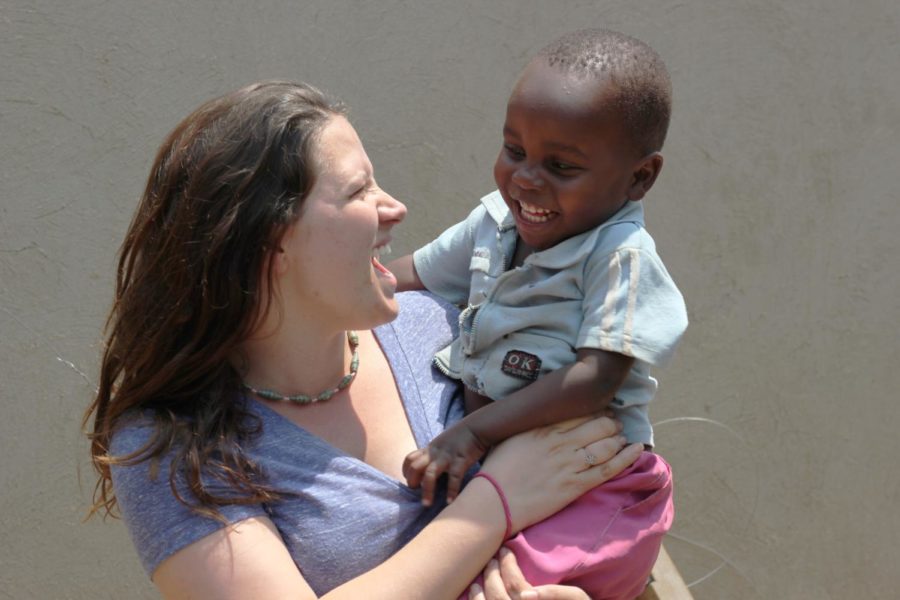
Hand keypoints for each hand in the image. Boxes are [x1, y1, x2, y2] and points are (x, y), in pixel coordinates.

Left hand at [403, 422, 488, 505]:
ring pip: (430, 474)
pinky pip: (453, 477)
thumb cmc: (461, 437)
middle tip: (416, 492)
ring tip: (426, 504)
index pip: (409, 459)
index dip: (406, 472)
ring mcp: (446, 457)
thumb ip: (435, 454)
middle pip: (414, 467)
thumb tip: (430, 468)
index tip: (411, 483)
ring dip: (427, 490)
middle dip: (412, 481)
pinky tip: (450, 501)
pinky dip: (451, 490)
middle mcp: (435, 453)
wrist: (477, 427)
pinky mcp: (460, 460)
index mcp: (430, 449)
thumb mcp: (443, 443)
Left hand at [466, 548, 588, 599]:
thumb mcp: (578, 598)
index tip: (505, 550)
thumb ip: (556, 593)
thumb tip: (528, 591)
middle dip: (491, 573)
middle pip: (496, 595)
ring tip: (478, 581)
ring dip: (479, 594)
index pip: (514, 584)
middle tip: (493, 559)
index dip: (507, 564)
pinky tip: (477, 598)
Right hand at [479, 415, 641, 533]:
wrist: (494, 501)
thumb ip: (528, 425)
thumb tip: (536, 417)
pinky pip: (609, 468)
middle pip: (597, 425)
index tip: (600, 410)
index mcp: (543, 428)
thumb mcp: (510, 437)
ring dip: (618, 437)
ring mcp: (570, 463)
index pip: (578, 412)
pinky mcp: (576, 485)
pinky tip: (637, 449)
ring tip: (622, 436)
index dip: (593, 410)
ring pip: (606, 444)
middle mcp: (560, 442)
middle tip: (614, 423)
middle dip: (610, 422)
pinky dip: (626, 457)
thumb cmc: (497, 470)